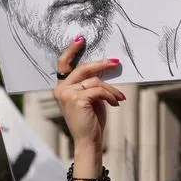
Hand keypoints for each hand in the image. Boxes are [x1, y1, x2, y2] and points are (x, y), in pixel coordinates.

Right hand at [53, 39, 124, 180]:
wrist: (88, 141)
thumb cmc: (91, 121)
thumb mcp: (90, 99)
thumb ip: (91, 84)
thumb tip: (104, 68)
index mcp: (62, 88)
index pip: (64, 64)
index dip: (72, 50)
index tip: (81, 39)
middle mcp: (61, 89)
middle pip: (83, 68)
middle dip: (101, 64)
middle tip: (115, 62)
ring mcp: (67, 94)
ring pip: (95, 81)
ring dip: (111, 89)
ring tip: (119, 98)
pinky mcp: (77, 99)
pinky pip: (99, 90)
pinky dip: (111, 96)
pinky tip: (116, 103)